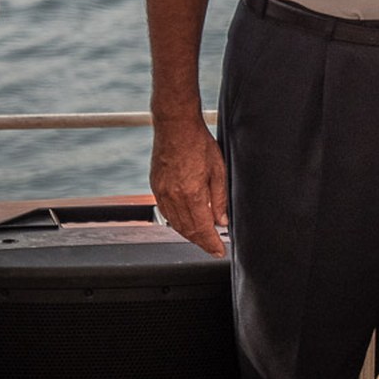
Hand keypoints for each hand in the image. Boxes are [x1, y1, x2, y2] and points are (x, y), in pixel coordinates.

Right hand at [151, 115, 227, 256]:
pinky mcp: (155, 187)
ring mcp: (162, 193)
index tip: (219, 252)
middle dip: (201, 242)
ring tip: (202, 238)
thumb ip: (220, 199)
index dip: (211, 244)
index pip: (202, 229)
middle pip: (187, 230)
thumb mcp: (218, 170)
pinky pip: (166, 212)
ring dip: (189, 234)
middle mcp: (173, 197)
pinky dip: (177, 222)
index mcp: (191, 193)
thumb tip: (222, 221)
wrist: (175, 126)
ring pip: (175, 224)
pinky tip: (186, 223)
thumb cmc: (199, 143)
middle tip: (213, 247)